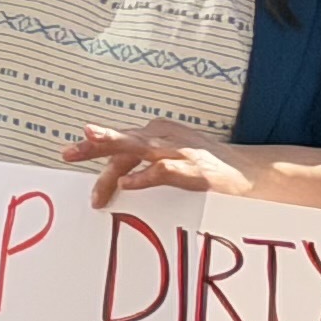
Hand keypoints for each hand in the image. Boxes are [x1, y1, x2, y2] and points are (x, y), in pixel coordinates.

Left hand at [62, 119, 252, 207]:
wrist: (254, 175)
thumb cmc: (209, 169)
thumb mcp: (174, 160)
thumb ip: (146, 163)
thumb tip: (116, 179)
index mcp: (159, 135)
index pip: (121, 142)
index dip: (94, 149)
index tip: (66, 155)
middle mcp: (167, 138)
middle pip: (124, 139)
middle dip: (95, 143)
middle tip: (68, 151)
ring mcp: (182, 152)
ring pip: (141, 145)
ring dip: (115, 145)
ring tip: (90, 141)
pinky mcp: (196, 171)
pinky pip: (166, 171)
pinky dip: (146, 176)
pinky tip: (128, 184)